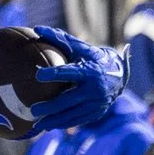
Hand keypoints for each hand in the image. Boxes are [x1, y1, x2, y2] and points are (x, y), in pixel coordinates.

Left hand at [1, 27, 125, 135]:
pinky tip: (50, 126)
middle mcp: (95, 89)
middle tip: (33, 110)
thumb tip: (37, 29)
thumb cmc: (94, 59)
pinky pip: (78, 121)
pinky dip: (63, 124)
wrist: (120, 75)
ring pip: (72, 115)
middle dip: (51, 107)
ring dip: (54, 121)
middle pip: (69, 100)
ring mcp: (97, 103)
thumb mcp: (81, 48)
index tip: (38, 75)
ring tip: (37, 124)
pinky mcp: (97, 113)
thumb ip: (60, 39)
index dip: (54, 73)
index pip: (69, 72)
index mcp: (90, 70)